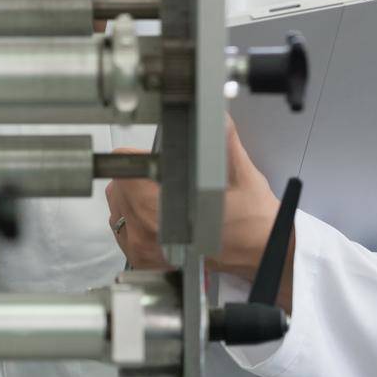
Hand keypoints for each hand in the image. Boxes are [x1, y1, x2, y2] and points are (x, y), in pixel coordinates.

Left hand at [105, 120, 293, 307]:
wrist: (259, 253)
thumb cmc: (250, 222)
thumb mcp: (241, 171)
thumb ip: (223, 139)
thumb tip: (214, 115)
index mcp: (162, 211)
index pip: (125, 170)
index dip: (139, 157)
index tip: (152, 157)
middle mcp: (149, 234)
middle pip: (118, 188)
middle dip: (137, 176)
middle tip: (163, 175)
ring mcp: (145, 251)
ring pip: (117, 209)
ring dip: (133, 197)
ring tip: (162, 196)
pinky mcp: (147, 261)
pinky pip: (123, 232)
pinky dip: (134, 219)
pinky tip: (157, 215)